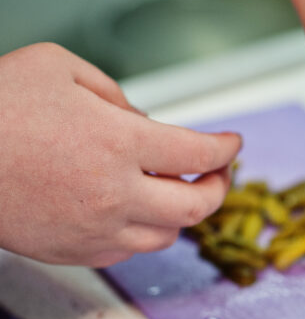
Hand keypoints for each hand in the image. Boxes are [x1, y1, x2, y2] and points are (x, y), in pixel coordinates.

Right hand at [0, 43, 241, 265]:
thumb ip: (113, 92)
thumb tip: (141, 120)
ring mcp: (93, 229)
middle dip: (217, 189)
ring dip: (179, 214)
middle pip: (197, 207)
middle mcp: (114, 193)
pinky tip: (132, 212)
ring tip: (173, 191)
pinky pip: (127, 252)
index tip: (232, 143)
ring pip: (166, 236)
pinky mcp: (71, 250)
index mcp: (119, 143)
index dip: (226, 149)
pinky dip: (142, 233)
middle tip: (217, 175)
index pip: (200, 154)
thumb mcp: (58, 67)